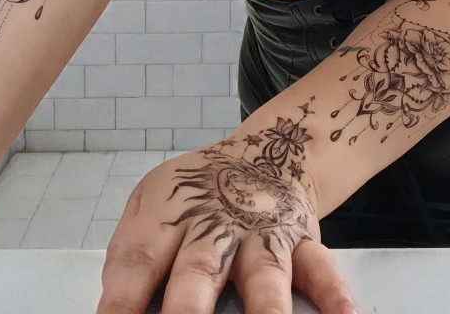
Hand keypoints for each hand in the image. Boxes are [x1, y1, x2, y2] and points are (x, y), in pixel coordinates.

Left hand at [96, 110, 359, 313]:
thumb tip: (115, 309)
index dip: (120, 303)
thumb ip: (130, 255)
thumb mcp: (153, 202)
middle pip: (198, 272)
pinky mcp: (302, 241)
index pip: (137, 262)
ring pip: (264, 276)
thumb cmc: (199, 192)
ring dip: (264, 310)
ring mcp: (263, 235)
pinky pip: (322, 268)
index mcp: (170, 215)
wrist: (267, 152)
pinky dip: (334, 293)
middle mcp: (217, 227)